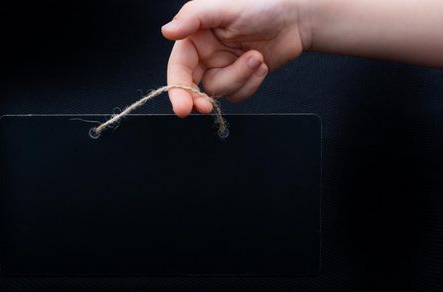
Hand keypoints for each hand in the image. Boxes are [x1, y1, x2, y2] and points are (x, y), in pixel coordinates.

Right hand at [161, 0, 309, 116]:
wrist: (297, 18)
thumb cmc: (263, 4)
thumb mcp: (224, 7)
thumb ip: (193, 17)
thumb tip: (167, 31)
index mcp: (196, 36)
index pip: (179, 67)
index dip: (178, 88)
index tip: (183, 107)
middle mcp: (206, 54)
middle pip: (192, 86)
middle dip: (198, 99)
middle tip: (206, 108)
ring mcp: (223, 68)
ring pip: (219, 92)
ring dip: (239, 78)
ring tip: (256, 57)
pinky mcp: (240, 78)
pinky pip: (237, 94)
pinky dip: (251, 83)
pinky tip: (262, 65)